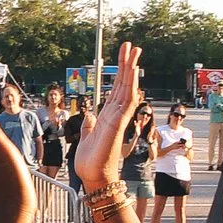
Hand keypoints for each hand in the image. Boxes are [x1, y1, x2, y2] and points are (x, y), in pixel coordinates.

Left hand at [72, 42, 143, 188]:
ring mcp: (119, 118)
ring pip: (128, 88)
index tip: (124, 57)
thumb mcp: (87, 137)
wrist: (93, 177)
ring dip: (131, 69)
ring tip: (135, 51)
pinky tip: (132, 72)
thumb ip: (90, 125)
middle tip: (132, 45)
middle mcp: (116, 114)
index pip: (116, 89)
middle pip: (124, 83)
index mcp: (108, 115)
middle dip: (127, 64)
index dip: (120, 72)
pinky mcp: (118, 123)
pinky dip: (130, 86)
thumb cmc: (91, 161)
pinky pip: (127, 101)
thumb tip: (91, 115)